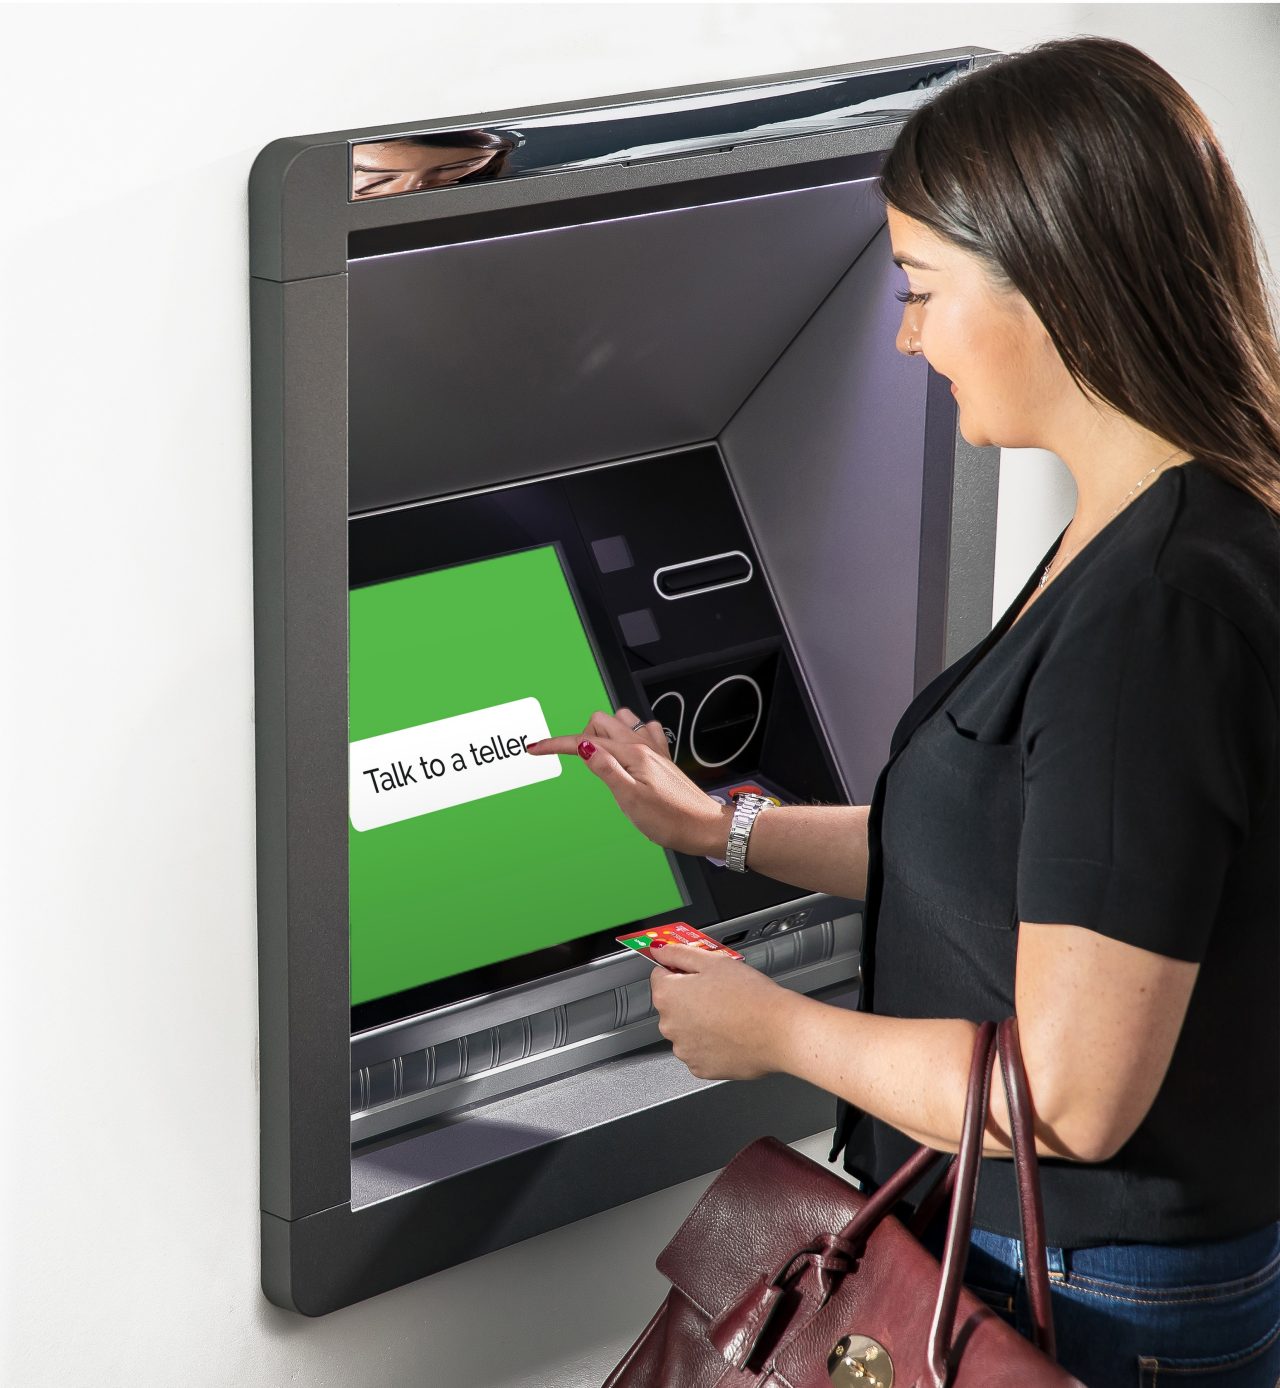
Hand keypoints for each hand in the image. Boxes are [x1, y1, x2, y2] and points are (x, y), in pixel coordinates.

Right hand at [526, 706, 729, 856]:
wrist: (704, 827)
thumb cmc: (671, 820)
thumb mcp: (630, 799)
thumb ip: (606, 770)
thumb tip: (584, 747)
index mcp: (632, 755)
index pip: (586, 741)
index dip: (557, 744)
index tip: (537, 748)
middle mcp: (643, 746)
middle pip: (601, 721)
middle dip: (583, 735)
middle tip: (580, 762)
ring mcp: (654, 749)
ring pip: (621, 721)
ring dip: (606, 732)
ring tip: (602, 757)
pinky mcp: (662, 758)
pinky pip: (644, 731)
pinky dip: (630, 735)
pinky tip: (629, 751)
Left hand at [648, 942, 790, 1080]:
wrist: (778, 1031)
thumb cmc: (750, 997)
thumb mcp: (713, 961)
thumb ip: (679, 953)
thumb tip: (659, 950)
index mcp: (668, 996)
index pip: (660, 976)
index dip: (681, 971)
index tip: (697, 973)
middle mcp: (669, 1026)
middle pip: (673, 1004)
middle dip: (690, 997)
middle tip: (719, 992)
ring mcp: (684, 1050)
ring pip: (686, 1029)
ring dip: (699, 1022)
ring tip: (728, 1014)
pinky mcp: (700, 1068)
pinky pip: (699, 1051)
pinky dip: (710, 1044)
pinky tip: (729, 1033)